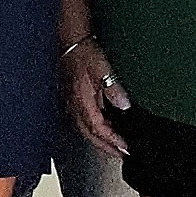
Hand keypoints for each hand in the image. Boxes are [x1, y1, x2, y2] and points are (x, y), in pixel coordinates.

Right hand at [64, 39, 131, 156]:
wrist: (70, 42)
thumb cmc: (84, 53)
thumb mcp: (102, 68)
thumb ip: (112, 88)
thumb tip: (124, 105)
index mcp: (82, 102)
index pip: (98, 129)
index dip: (113, 141)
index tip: (126, 148)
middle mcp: (75, 107)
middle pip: (91, 135)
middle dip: (106, 147)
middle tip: (121, 154)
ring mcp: (72, 104)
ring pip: (86, 130)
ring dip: (100, 140)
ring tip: (113, 145)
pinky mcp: (73, 99)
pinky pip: (83, 121)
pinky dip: (94, 130)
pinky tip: (101, 127)